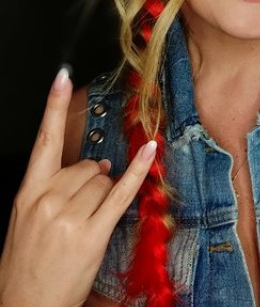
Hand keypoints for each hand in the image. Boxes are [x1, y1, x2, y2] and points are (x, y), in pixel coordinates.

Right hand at [0, 68, 155, 306]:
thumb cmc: (27, 265)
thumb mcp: (27, 222)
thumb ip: (55, 188)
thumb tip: (96, 165)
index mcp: (27, 194)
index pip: (43, 142)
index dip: (53, 107)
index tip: (63, 77)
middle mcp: (47, 200)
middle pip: (87, 167)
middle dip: (92, 181)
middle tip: (81, 210)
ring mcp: (69, 217)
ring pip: (103, 180)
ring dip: (103, 195)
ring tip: (85, 224)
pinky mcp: (92, 233)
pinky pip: (121, 192)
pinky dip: (138, 171)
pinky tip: (150, 150)